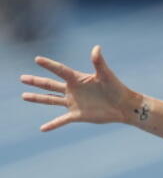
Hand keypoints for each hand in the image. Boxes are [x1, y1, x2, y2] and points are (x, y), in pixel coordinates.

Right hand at [20, 46, 138, 131]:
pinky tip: (42, 128)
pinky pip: (62, 120)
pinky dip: (53, 124)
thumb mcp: (106, 75)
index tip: (37, 59)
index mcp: (78, 79)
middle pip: (50, 84)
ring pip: (51, 99)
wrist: (124, 106)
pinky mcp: (78, 115)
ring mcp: (74, 102)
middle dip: (36, 81)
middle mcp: (73, 90)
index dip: (49, 65)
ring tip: (24, 95)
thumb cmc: (117, 88)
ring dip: (37, 98)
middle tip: (22, 77)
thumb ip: (99, 62)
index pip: (59, 70)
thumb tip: (96, 48)